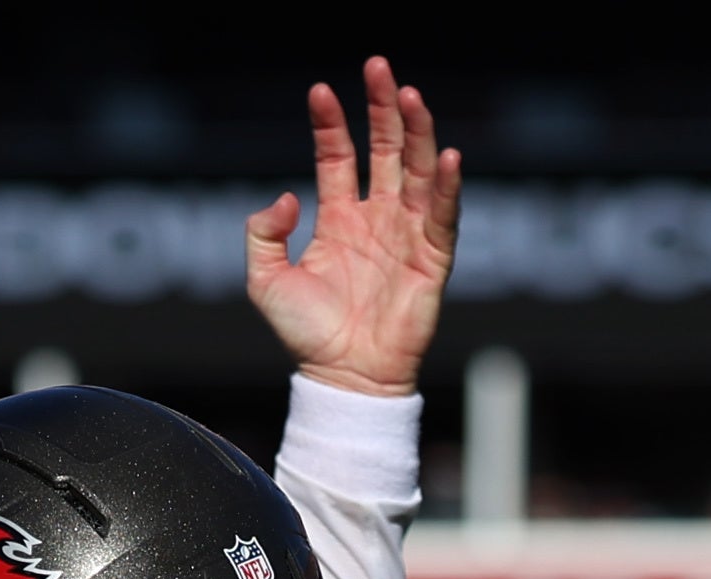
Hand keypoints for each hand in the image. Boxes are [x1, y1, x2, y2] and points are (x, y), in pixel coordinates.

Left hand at [247, 58, 460, 400]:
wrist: (344, 379)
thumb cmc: (306, 336)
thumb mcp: (264, 282)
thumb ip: (262, 234)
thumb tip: (286, 194)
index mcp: (339, 219)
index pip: (339, 156)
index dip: (331, 123)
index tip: (320, 91)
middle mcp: (377, 218)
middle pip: (385, 149)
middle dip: (382, 108)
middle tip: (379, 67)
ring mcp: (407, 235)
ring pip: (417, 170)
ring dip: (416, 132)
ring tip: (409, 95)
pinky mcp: (432, 259)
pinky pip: (443, 215)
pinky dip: (447, 185)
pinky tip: (445, 154)